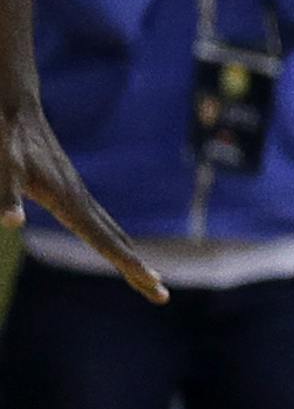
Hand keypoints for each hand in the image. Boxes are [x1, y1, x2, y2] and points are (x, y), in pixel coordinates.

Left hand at [0, 96, 165, 302]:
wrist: (18, 111)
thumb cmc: (8, 141)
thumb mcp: (4, 169)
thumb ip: (7, 196)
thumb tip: (11, 222)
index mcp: (70, 204)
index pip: (105, 242)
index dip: (128, 264)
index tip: (152, 282)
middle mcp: (82, 203)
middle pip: (117, 244)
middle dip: (139, 272)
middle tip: (162, 297)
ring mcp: (80, 198)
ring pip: (113, 234)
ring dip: (131, 258)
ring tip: (150, 278)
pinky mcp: (73, 193)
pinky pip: (103, 224)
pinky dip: (117, 242)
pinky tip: (118, 246)